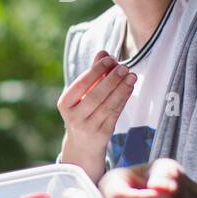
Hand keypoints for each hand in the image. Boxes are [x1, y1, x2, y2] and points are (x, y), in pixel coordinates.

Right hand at [57, 50, 135, 178]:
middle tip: (124, 67)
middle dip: (111, 79)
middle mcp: (73, 117)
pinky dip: (123, 99)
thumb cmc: (82, 112)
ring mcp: (88, 127)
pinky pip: (115, 113)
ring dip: (121, 89)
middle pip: (96, 95)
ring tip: (131, 76)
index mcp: (65, 103)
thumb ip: (93, 73)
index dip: (96, 70)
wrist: (82, 145)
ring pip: (108, 105)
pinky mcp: (102, 134)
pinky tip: (130, 88)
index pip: (81, 84)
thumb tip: (103, 52)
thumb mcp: (82, 94)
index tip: (110, 58)